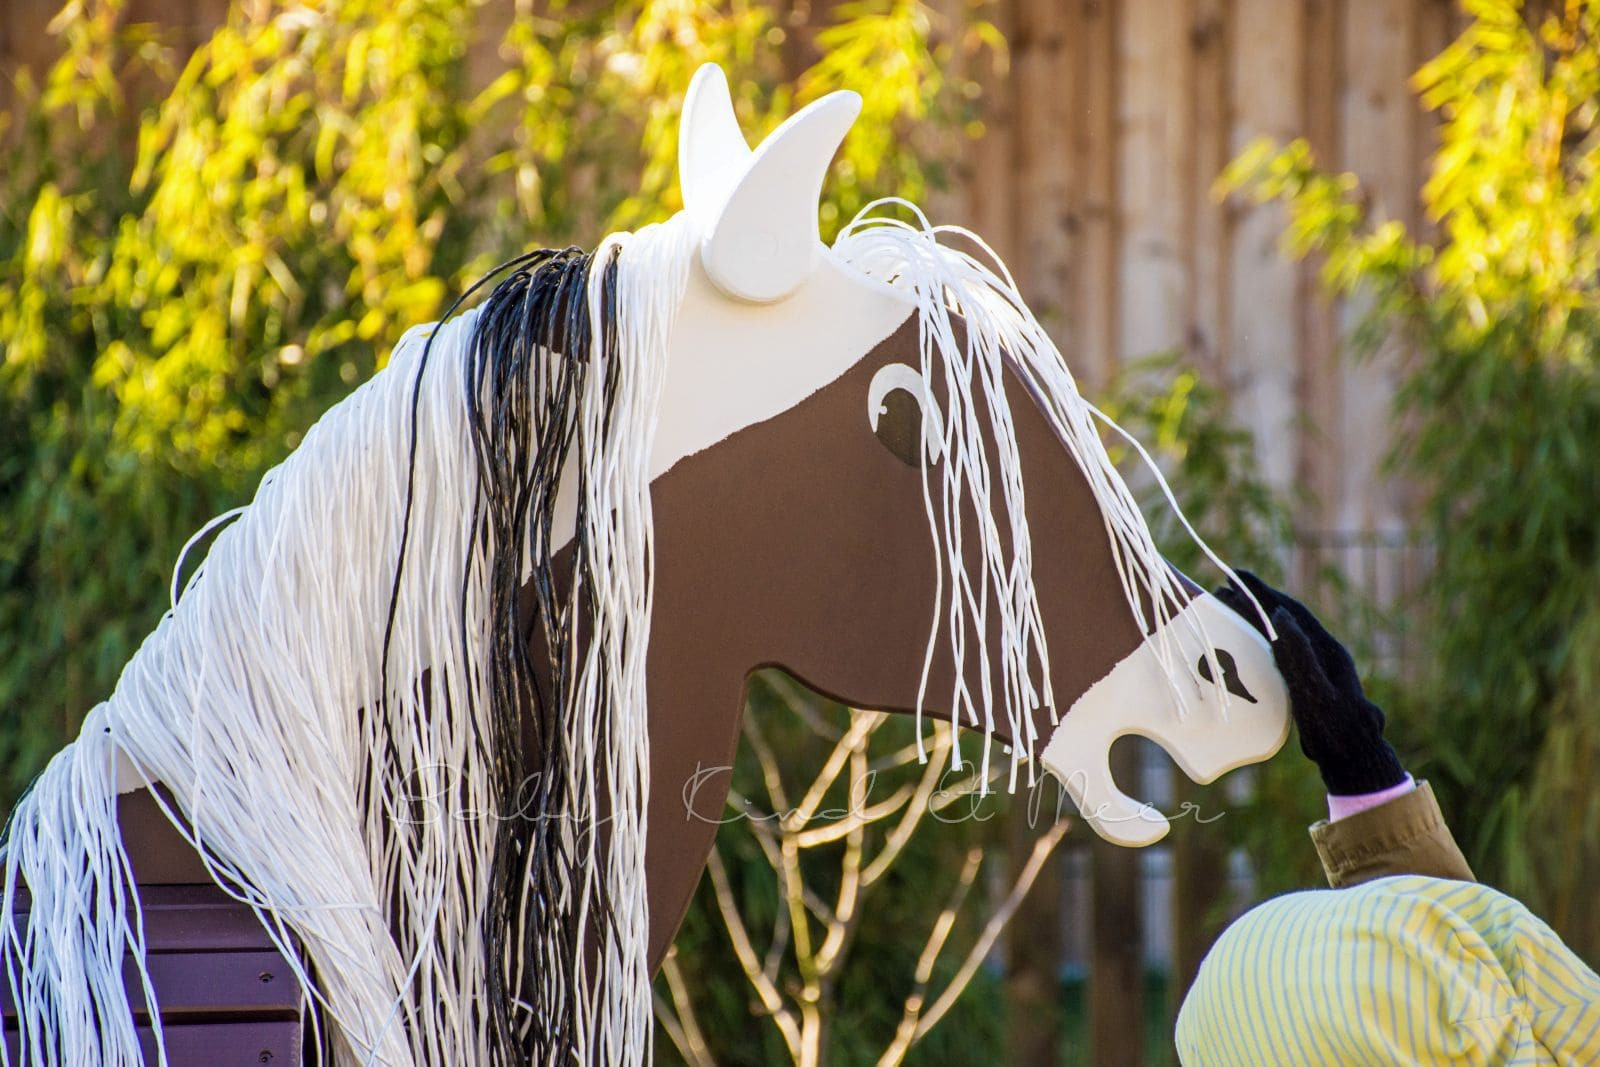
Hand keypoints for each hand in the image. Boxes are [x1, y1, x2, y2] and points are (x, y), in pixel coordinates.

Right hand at [1213, 570, 1406, 796]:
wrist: (1353, 756)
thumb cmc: (1336, 728)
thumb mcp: (1316, 692)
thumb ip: (1299, 655)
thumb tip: (1281, 615)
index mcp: (1326, 648)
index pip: (1290, 610)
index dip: (1263, 591)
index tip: (1235, 575)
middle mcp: (1322, 651)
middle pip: (1284, 617)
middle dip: (1254, 600)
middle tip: (1222, 590)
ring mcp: (1316, 665)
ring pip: (1281, 633)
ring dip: (1255, 618)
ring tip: (1228, 608)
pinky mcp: (1308, 679)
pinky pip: (1280, 650)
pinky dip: (1259, 638)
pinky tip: (1245, 643)